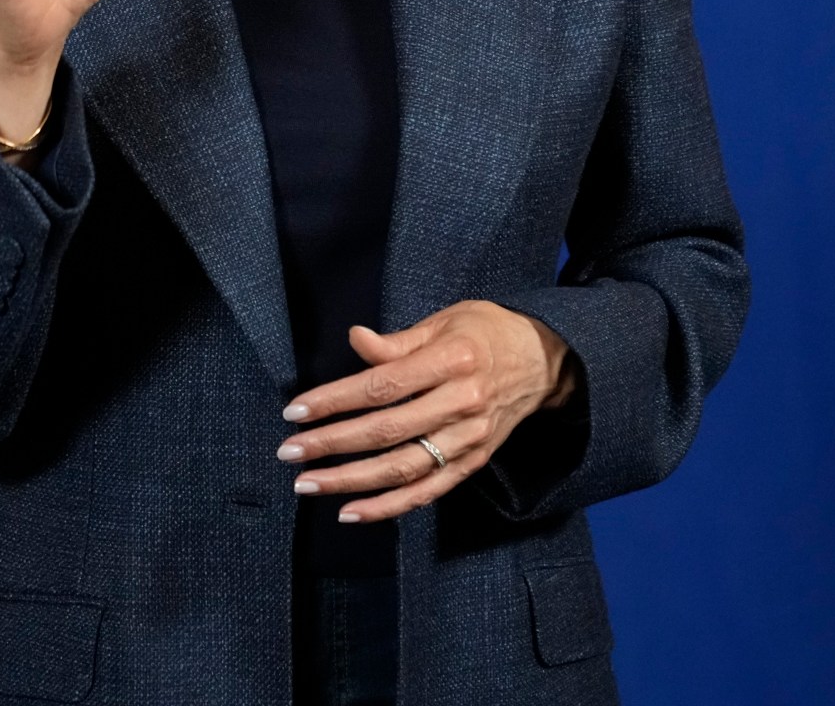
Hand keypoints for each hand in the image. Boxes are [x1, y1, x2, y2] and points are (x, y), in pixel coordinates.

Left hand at [274, 302, 579, 523]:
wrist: (545, 361)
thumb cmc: (484, 333)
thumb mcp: (443, 322)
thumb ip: (397, 341)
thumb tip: (355, 339)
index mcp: (452, 362)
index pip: (382, 386)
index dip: (335, 400)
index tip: (295, 411)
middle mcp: (462, 404)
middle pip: (387, 431)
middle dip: (332, 444)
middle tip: (289, 451)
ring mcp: (470, 439)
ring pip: (404, 468)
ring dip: (351, 481)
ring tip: (307, 484)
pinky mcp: (473, 462)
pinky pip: (427, 491)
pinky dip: (388, 507)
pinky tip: (350, 511)